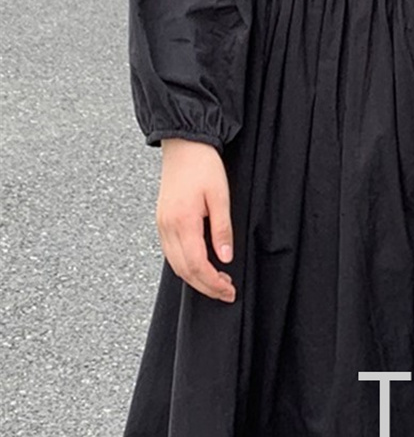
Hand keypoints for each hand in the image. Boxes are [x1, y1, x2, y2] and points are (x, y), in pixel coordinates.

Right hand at [156, 138, 235, 302]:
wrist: (184, 144)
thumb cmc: (204, 166)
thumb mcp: (220, 196)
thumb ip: (222, 229)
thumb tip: (225, 258)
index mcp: (182, 222)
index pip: (196, 265)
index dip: (212, 282)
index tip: (229, 290)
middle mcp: (167, 227)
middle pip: (183, 270)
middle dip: (205, 286)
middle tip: (226, 292)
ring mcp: (161, 224)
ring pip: (175, 264)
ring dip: (195, 278)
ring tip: (217, 281)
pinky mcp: (162, 220)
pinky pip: (170, 252)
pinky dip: (185, 265)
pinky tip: (200, 265)